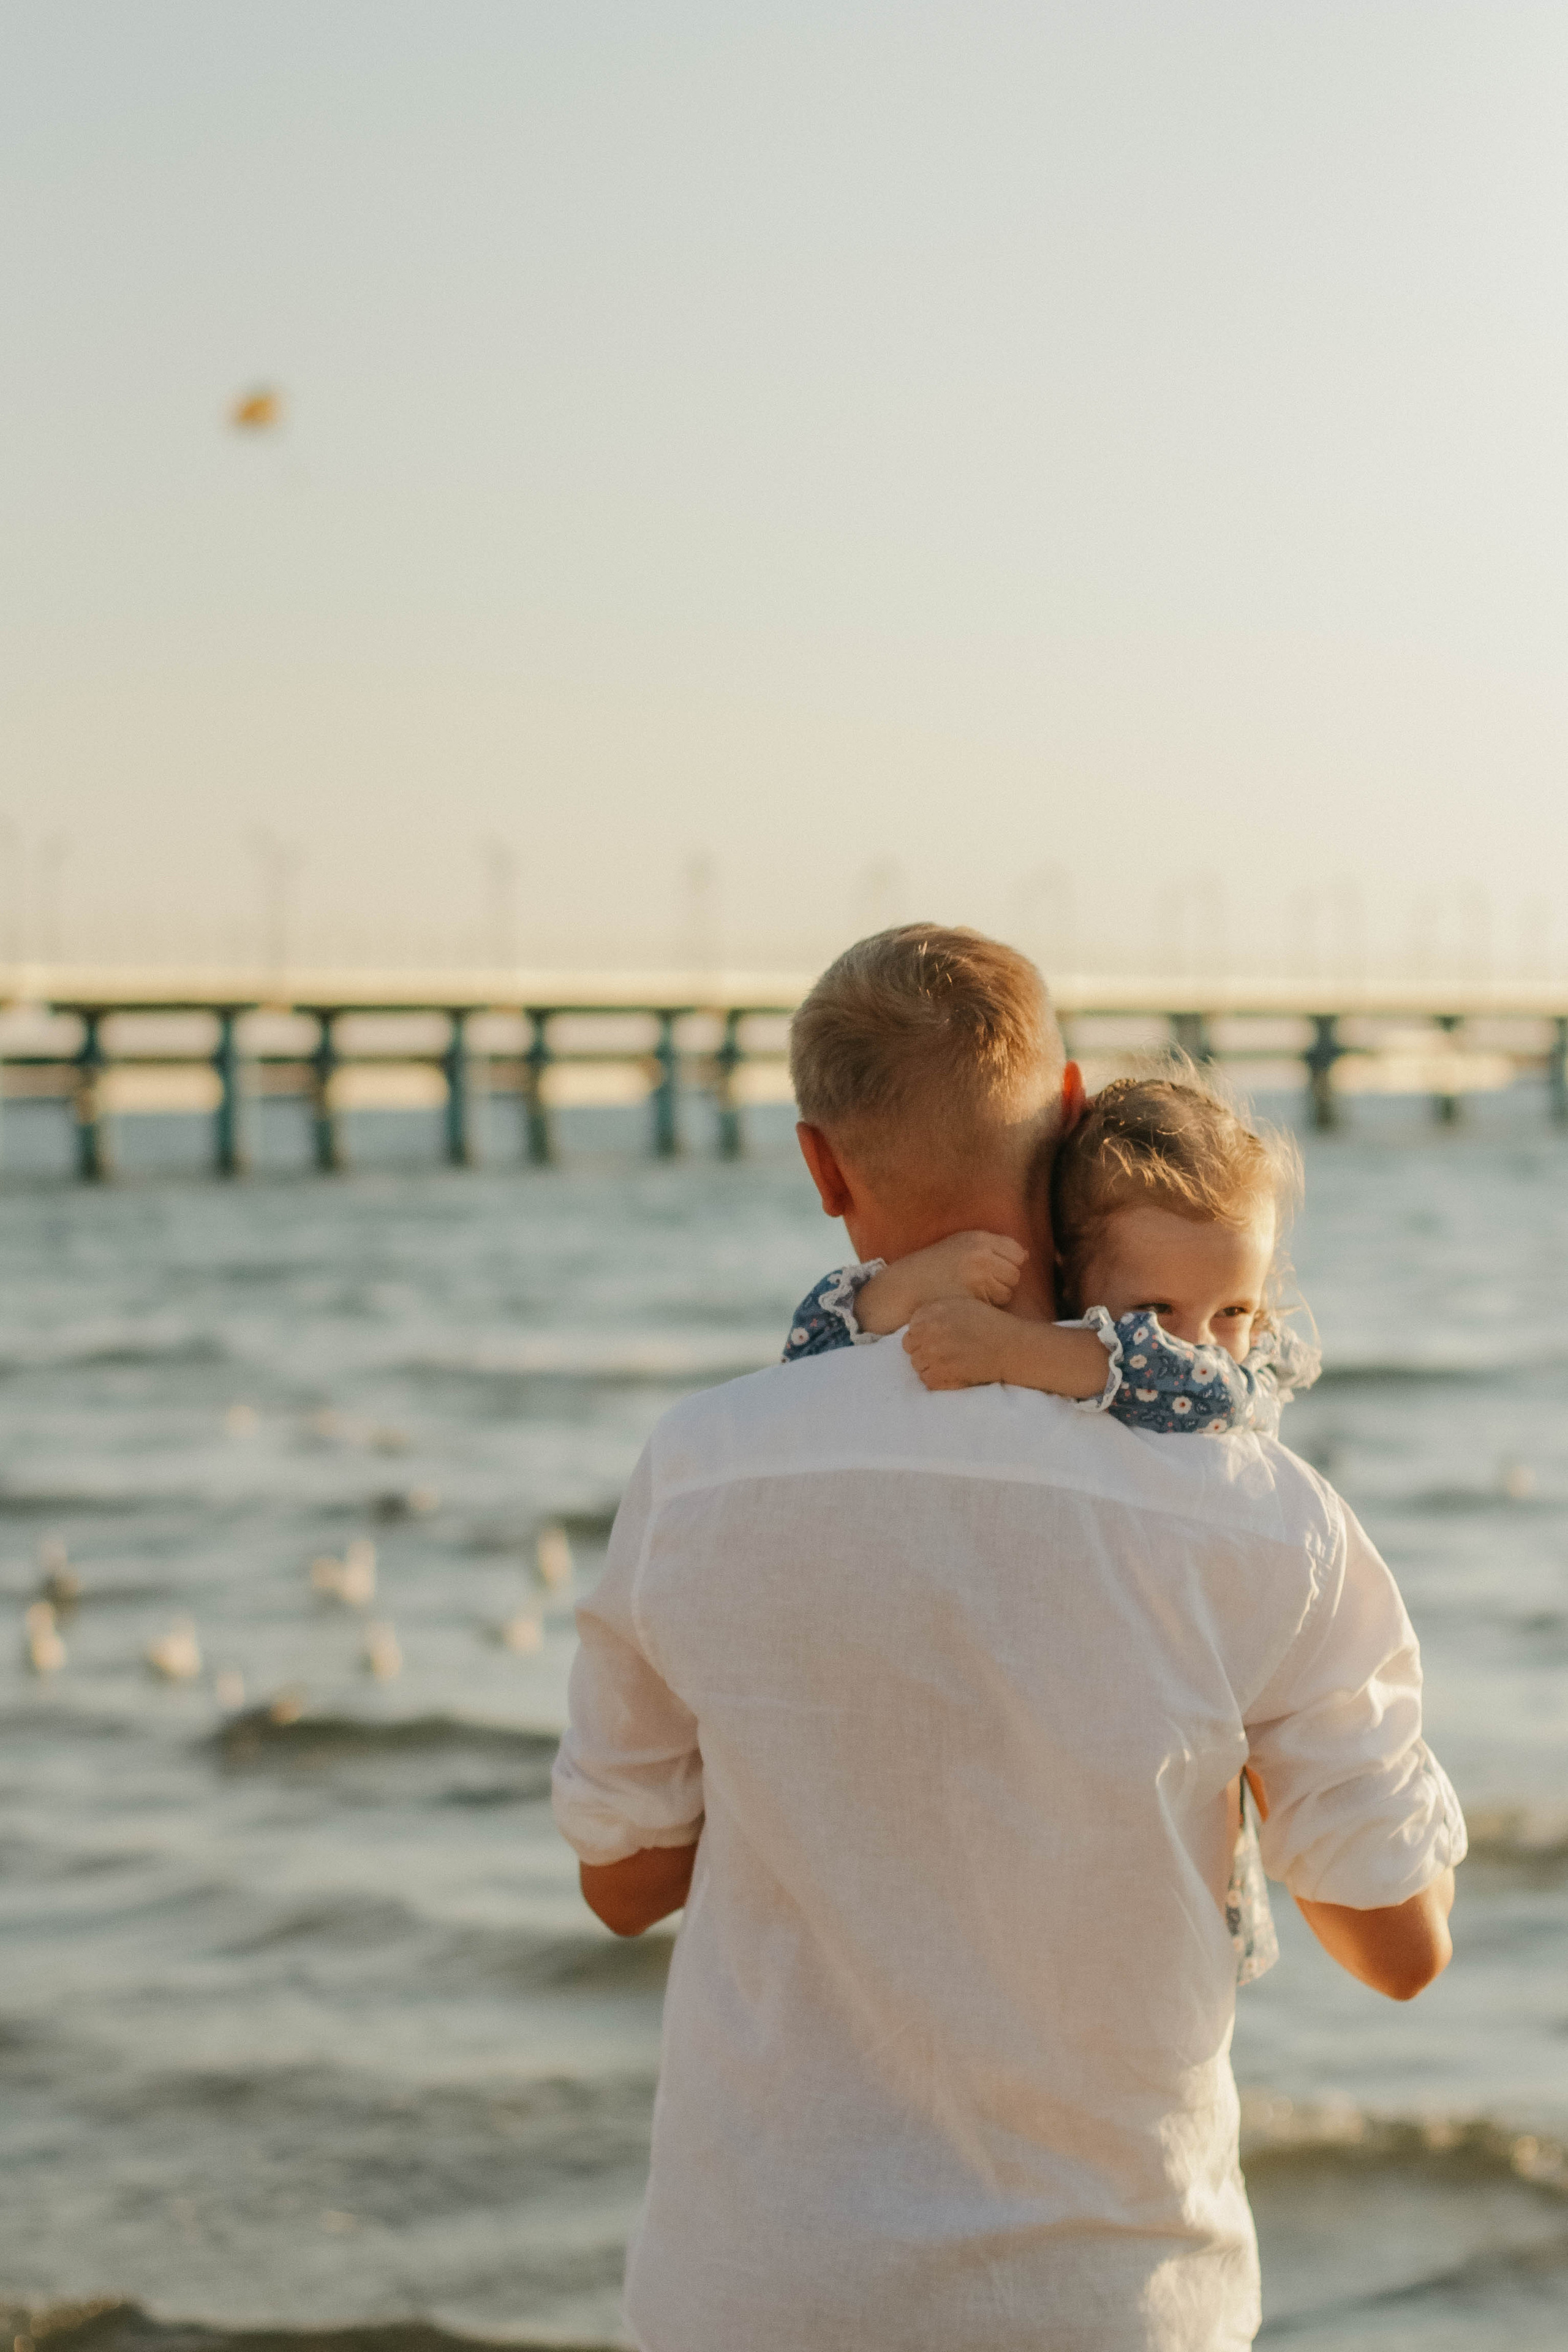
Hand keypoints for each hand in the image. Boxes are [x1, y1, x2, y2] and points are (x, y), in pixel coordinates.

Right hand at [857, 1231, 1026, 1334]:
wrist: (905, 1287)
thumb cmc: (934, 1266)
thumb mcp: (960, 1243)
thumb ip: (992, 1245)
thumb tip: (1025, 1255)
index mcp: (977, 1239)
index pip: (1016, 1252)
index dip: (1008, 1263)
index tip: (993, 1269)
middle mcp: (980, 1257)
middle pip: (1015, 1274)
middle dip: (1003, 1281)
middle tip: (980, 1284)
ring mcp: (977, 1280)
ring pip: (1007, 1293)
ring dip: (997, 1296)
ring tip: (973, 1293)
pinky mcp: (974, 1301)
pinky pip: (995, 1307)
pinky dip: (987, 1308)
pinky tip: (970, 1304)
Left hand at [903, 1297, 1020, 1390]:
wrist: (1009, 1346)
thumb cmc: (989, 1324)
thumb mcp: (960, 1305)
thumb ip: (935, 1313)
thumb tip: (918, 1325)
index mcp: (931, 1314)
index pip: (911, 1329)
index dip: (923, 1336)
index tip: (935, 1339)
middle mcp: (927, 1332)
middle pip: (910, 1347)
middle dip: (923, 1350)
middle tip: (942, 1353)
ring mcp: (932, 1355)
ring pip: (916, 1365)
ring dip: (929, 1365)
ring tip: (948, 1363)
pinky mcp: (940, 1374)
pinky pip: (926, 1380)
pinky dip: (936, 1379)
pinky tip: (951, 1373)